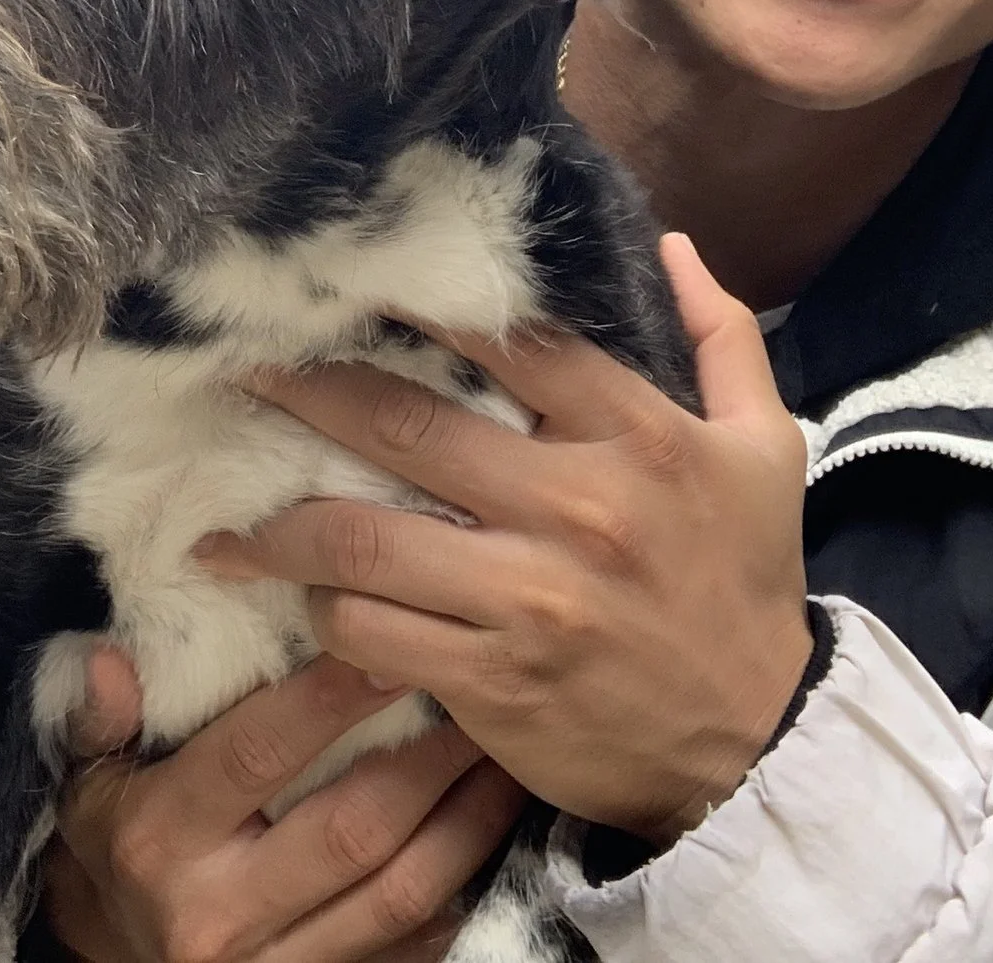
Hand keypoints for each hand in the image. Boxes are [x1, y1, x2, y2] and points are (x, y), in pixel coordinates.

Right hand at [44, 645, 525, 962]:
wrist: (120, 958)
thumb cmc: (117, 842)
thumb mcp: (90, 779)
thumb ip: (100, 719)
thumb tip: (109, 660)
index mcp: (162, 840)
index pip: (259, 753)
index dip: (330, 696)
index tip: (388, 643)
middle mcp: (218, 916)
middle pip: (353, 827)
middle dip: (427, 755)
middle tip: (473, 690)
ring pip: (401, 892)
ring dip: (467, 818)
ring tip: (500, 751)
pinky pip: (414, 945)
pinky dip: (462, 884)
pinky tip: (487, 826)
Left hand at [198, 233, 811, 844]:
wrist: (761, 747)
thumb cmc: (749, 585)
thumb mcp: (766, 452)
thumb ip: (722, 339)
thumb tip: (669, 245)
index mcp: (640, 438)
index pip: (514, 342)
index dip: (419, 303)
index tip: (345, 282)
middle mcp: (577, 508)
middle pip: (405, 425)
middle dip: (306, 391)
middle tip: (241, 369)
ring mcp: (529, 599)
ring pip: (363, 539)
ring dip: (282, 524)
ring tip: (226, 514)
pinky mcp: (492, 681)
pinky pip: (370, 634)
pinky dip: (324, 612)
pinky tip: (300, 598)